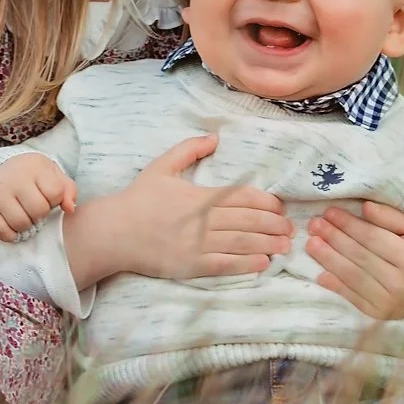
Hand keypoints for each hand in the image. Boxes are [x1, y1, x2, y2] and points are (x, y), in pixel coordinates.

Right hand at [0, 154, 76, 241]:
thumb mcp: (52, 174)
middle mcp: (14, 178)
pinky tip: (13, 225)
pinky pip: (1, 231)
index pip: (55, 192)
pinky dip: (10, 234)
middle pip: (39, 210)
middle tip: (35, 208)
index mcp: (34, 166)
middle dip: (41, 214)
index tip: (47, 196)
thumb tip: (70, 209)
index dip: (54, 199)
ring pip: (21, 223)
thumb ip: (67, 189)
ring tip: (25, 214)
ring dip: (27, 225)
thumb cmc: (31, 175)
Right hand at [66, 134, 292, 288]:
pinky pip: (224, 265)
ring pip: (241, 242)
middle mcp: (202, 219)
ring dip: (267, 244)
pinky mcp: (190, 265)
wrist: (113, 232)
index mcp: (199, 195)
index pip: (242, 196)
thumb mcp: (161, 166)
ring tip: (284, 247)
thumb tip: (215, 138)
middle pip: (248, 220)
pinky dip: (246, 264)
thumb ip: (189, 150)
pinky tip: (263, 263)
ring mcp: (197, 244)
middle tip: (290, 229)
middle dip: (273, 224)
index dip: (266, 202)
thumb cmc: (138, 199)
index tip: (280, 207)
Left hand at [306, 202, 403, 319]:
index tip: (329, 212)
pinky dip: (335, 285)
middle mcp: (400, 281)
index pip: (371, 237)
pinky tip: (320, 273)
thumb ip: (393, 217)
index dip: (348, 224)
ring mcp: (389, 302)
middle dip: (333, 238)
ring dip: (328, 259)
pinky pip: (352, 297)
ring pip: (352, 276)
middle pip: (358, 256)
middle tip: (314, 225)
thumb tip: (365, 207)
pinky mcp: (379, 315)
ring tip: (311, 244)